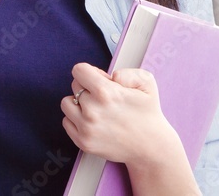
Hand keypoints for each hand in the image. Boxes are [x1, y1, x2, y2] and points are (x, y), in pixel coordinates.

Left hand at [60, 63, 183, 166]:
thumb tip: (111, 76)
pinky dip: (76, 120)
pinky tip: (93, 122)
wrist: (152, 147)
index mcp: (106, 92)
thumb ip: (127, 72)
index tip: (100, 81)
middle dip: (87, 88)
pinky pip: (66, 121)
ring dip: (78, 104)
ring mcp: (86, 128)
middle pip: (74, 86)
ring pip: (67, 103)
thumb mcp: (146, 83)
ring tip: (97, 110)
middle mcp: (93, 110)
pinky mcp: (83, 142)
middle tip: (105, 99)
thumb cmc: (148, 113)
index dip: (91, 73)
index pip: (79, 70)